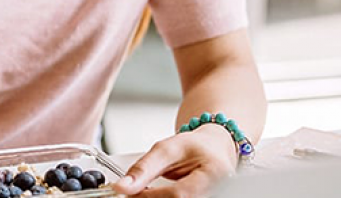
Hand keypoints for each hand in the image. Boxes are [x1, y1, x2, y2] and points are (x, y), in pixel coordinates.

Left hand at [114, 124, 238, 197]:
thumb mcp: (167, 148)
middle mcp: (217, 191)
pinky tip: (156, 195)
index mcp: (214, 173)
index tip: (131, 191)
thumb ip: (144, 168)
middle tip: (135, 191)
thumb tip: (122, 186)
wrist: (212, 151)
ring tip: (147, 190)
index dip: (150, 195)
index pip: (179, 193)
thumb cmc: (195, 148)